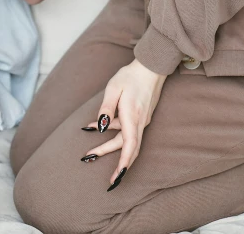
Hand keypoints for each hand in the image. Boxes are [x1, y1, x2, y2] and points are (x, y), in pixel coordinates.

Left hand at [81, 59, 166, 188]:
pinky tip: (100, 127)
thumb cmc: (131, 75)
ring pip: (128, 141)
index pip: (129, 146)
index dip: (123, 164)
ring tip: (92, 151)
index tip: (117, 178)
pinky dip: (115, 134)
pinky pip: (128, 130)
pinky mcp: (141, 116)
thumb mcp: (114, 88)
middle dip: (114, 162)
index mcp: (132, 116)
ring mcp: (142, 120)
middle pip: (127, 148)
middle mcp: (139, 122)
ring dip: (111, 148)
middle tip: (96, 167)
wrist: (152, 66)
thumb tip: (100, 127)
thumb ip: (106, 108)